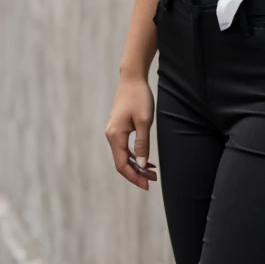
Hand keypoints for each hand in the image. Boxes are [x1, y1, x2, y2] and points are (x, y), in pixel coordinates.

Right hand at [105, 74, 157, 190]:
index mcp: (115, 135)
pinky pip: (124, 147)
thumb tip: (141, 164)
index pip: (122, 164)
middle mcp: (111, 135)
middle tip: (153, 179)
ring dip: (136, 164)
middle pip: (121, 162)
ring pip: (123, 155)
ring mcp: (113, 131)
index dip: (134, 176)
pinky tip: (145, 158)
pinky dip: (134, 155)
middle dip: (137, 173)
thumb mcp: (144, 121)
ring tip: (152, 171)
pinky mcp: (118, 127)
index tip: (147, 184)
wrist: (132, 78)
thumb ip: (142, 143)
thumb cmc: (139, 97)